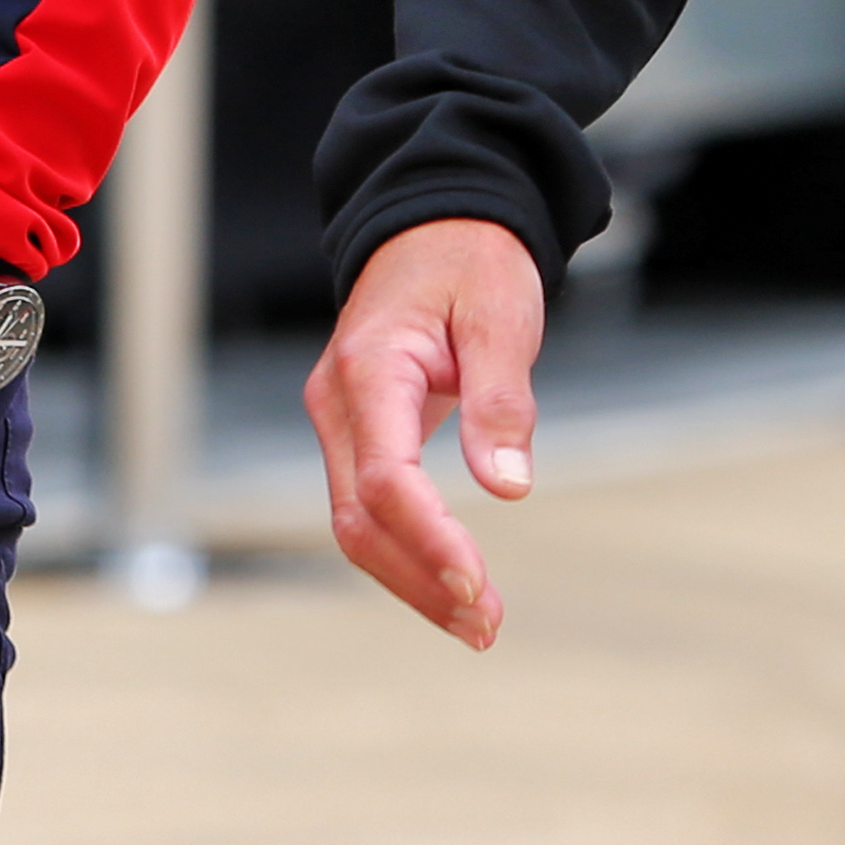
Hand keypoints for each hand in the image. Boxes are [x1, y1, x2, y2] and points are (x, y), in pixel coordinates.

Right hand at [305, 218, 545, 648]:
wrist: (436, 219)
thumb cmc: (471, 257)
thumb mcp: (500, 312)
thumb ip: (499, 398)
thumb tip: (507, 486)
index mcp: (369, 368)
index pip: (384, 478)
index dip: (427, 537)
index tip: (475, 583)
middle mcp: (337, 401)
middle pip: (360, 518)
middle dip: (421, 579)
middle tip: (486, 624)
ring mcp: (340, 419)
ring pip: (357, 522)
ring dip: (414, 578)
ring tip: (479, 622)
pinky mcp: (358, 430)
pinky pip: (369, 505)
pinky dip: (409, 549)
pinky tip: (453, 582)